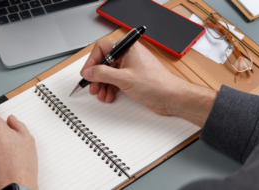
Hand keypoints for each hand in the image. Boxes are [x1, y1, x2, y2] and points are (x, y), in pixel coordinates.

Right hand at [81, 40, 216, 125]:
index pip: (102, 49)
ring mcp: (130, 67)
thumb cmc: (156, 84)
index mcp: (128, 48)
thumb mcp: (124, 79)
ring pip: (109, 73)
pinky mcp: (132, 78)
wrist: (171, 97)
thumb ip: (103, 74)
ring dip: (102, 85)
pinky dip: (110, 89)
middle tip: (92, 87)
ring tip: (101, 94)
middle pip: (104, 63)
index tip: (87, 74)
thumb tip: (89, 72)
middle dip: (97, 77)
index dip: (92, 62)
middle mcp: (128, 55)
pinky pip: (115, 81)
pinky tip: (109, 96)